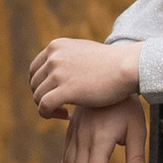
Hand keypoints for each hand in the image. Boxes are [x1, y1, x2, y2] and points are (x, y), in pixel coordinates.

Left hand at [26, 36, 142, 119]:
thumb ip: (67, 58)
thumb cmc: (112, 63)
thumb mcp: (83, 52)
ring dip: (47, 108)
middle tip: (59, 107)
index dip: (41, 85)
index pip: (35, 69)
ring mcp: (58, 73)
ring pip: (38, 97)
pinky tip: (67, 116)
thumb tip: (56, 70)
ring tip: (64, 113)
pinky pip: (44, 107)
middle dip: (44, 98)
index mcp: (56, 46)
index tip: (54, 95)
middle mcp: (54, 57)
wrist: (128, 66)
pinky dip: (50, 115)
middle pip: (34, 84)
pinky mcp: (65, 90)